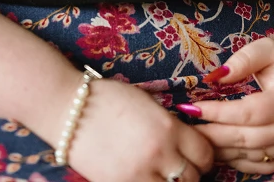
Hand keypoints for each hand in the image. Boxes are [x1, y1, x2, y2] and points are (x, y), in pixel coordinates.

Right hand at [66, 76, 214, 181]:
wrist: (69, 109)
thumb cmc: (107, 99)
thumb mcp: (148, 103)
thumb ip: (170, 125)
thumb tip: (186, 143)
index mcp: (169, 127)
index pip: (205, 155)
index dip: (203, 158)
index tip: (195, 157)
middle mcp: (159, 153)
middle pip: (192, 178)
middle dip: (189, 174)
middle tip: (177, 168)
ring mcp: (138, 173)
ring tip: (160, 175)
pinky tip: (144, 178)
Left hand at [191, 40, 273, 175]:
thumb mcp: (269, 49)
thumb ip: (243, 58)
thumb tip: (216, 77)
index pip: (246, 113)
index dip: (217, 113)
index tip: (190, 107)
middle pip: (243, 138)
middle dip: (210, 133)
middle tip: (183, 126)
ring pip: (245, 156)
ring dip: (216, 148)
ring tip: (192, 136)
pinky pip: (253, 167)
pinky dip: (231, 160)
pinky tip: (213, 148)